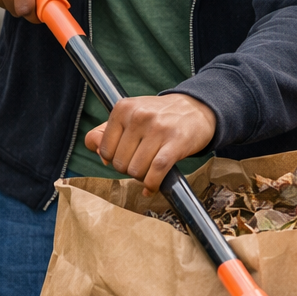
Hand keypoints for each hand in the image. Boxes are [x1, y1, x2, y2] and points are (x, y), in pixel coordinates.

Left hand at [85, 93, 216, 193]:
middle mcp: (140, 115)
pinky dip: (152, 185)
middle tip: (143, 160)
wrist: (198, 109)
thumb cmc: (160, 116)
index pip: (105, 150)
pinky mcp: (176, 142)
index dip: (114, 159)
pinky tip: (152, 187)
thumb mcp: (130, 115)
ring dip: (143, 176)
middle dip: (130, 168)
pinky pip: (156, 172)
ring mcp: (159, 128)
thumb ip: (105, 132)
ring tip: (151, 167)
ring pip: (136, 170)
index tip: (127, 155)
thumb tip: (98, 153)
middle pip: (120, 163)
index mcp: (123, 108)